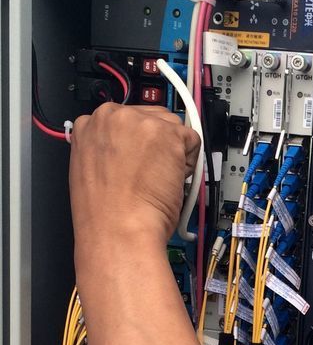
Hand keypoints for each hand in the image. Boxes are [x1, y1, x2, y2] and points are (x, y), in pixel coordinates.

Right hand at [69, 104, 200, 262]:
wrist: (118, 228)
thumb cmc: (105, 214)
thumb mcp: (91, 171)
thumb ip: (107, 151)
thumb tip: (127, 150)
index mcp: (88, 125)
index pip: (124, 120)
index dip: (137, 143)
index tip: (139, 159)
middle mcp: (111, 116)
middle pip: (150, 118)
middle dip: (157, 144)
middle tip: (151, 174)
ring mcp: (139, 121)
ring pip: (172, 127)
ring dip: (173, 152)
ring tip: (157, 180)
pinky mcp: (166, 132)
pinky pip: (192, 140)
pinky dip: (189, 162)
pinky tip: (170, 180)